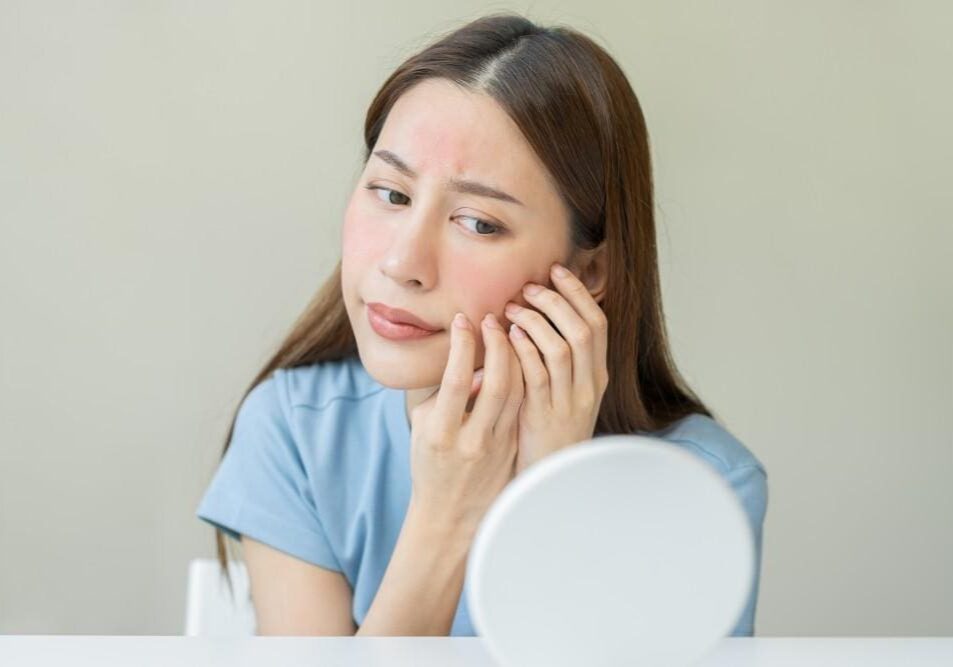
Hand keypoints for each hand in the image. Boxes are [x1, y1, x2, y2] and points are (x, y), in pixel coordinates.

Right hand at [407, 310, 524, 534]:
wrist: (449, 514)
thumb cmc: (429, 462)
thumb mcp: (421, 427)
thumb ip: (440, 394)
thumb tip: (467, 362)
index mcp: (440, 432)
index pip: (455, 380)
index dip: (462, 347)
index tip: (463, 319)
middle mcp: (471, 440)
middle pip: (496, 383)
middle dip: (498, 345)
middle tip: (494, 318)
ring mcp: (496, 448)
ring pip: (517, 393)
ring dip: (517, 357)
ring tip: (512, 332)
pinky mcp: (513, 451)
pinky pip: (524, 407)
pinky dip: (526, 379)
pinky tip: (523, 358)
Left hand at [503, 262, 608, 475]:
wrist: (549, 480)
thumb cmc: (548, 431)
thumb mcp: (563, 392)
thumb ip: (557, 358)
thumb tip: (541, 314)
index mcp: (597, 376)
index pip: (598, 323)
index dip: (578, 293)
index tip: (557, 270)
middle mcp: (589, 386)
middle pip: (583, 329)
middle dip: (557, 301)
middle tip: (530, 286)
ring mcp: (569, 402)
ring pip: (562, 348)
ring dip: (537, 321)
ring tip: (514, 307)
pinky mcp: (545, 417)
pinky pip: (538, 375)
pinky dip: (524, 349)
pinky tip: (508, 335)